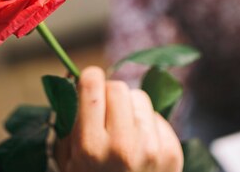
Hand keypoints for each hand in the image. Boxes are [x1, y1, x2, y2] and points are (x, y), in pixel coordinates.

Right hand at [55, 66, 182, 171]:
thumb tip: (76, 80)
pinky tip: (140, 144)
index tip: (88, 81)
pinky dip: (148, 125)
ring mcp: (151, 149)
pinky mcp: (172, 153)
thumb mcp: (68, 160)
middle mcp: (123, 146)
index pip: (92, 85)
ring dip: (129, 108)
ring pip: (140, 98)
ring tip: (123, 130)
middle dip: (109, 95)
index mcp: (91, 147)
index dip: (88, 78)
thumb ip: (70, 122)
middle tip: (105, 110)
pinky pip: (157, 117)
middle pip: (118, 88)